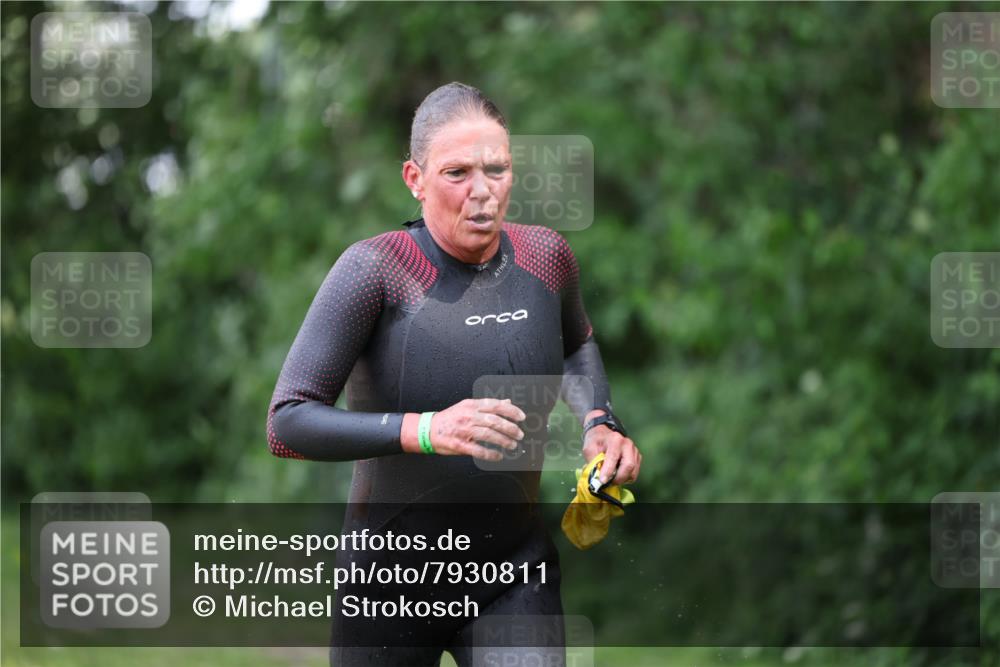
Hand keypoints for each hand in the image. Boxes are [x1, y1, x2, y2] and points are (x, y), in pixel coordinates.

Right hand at [401, 398, 525, 460]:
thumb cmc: (450, 418)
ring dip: (503, 441)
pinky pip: (479, 450)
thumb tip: (507, 402)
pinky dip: (491, 454)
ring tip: (512, 445)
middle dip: (510, 428)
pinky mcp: (460, 445)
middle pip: (494, 421)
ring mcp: (464, 430)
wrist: (428, 430)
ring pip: (489, 435)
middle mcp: (468, 416)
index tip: (521, 417)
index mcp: (471, 405)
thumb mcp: (467, 406)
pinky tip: (499, 456)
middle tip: (519, 434)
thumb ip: (487, 405)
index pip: (495, 405)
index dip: (511, 410)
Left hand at [581, 409, 640, 484]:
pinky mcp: (637, 458)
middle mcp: (628, 444)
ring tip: (611, 479)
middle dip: (618, 478)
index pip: (614, 457)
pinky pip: (634, 473)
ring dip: (622, 479)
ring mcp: (634, 451)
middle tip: (607, 483)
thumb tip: (596, 479)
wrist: (603, 434)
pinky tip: (617, 475)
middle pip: (629, 466)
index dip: (608, 471)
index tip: (602, 481)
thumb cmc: (596, 441)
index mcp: (615, 440)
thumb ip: (592, 463)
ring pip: (633, 472)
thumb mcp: (589, 450)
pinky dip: (626, 478)